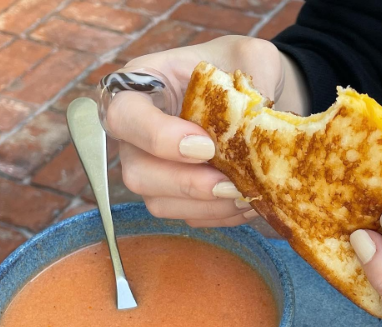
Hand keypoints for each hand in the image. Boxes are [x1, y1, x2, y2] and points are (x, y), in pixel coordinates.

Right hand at [107, 35, 307, 226]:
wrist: (252, 99)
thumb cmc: (237, 70)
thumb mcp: (250, 56)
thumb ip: (253, 74)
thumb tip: (258, 118)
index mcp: (142, 85)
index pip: (124, 116)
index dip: (160, 138)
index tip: (206, 146)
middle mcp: (136, 133)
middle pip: (136, 172)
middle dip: (185, 184)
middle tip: (229, 184)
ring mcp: (152, 168)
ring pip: (158, 203)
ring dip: (206, 206)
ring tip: (247, 196)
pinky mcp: (173, 195)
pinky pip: (187, 216)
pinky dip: (219, 215)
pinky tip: (248, 204)